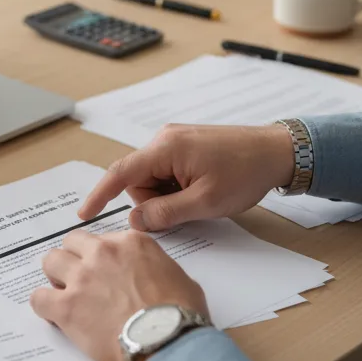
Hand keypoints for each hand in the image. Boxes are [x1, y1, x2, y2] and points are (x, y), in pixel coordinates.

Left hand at [31, 229, 208, 360]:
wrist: (167, 342)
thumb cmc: (180, 314)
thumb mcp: (179, 277)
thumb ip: (156, 267)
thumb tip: (152, 278)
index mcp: (131, 243)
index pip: (104, 239)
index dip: (103, 257)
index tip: (106, 272)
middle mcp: (102, 253)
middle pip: (72, 242)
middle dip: (74, 258)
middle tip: (82, 279)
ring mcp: (82, 278)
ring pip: (50, 261)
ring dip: (55, 276)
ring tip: (65, 294)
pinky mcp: (66, 307)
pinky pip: (38, 297)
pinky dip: (44, 306)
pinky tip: (55, 316)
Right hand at [79, 124, 295, 230]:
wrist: (278, 151)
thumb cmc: (245, 173)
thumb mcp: (204, 202)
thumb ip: (165, 213)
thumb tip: (135, 221)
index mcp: (165, 148)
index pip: (120, 173)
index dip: (99, 195)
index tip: (84, 214)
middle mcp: (164, 139)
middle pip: (138, 181)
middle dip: (155, 202)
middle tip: (188, 208)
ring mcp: (175, 141)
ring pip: (153, 180)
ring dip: (169, 197)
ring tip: (200, 198)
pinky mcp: (185, 146)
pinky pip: (167, 173)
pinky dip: (177, 188)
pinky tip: (201, 190)